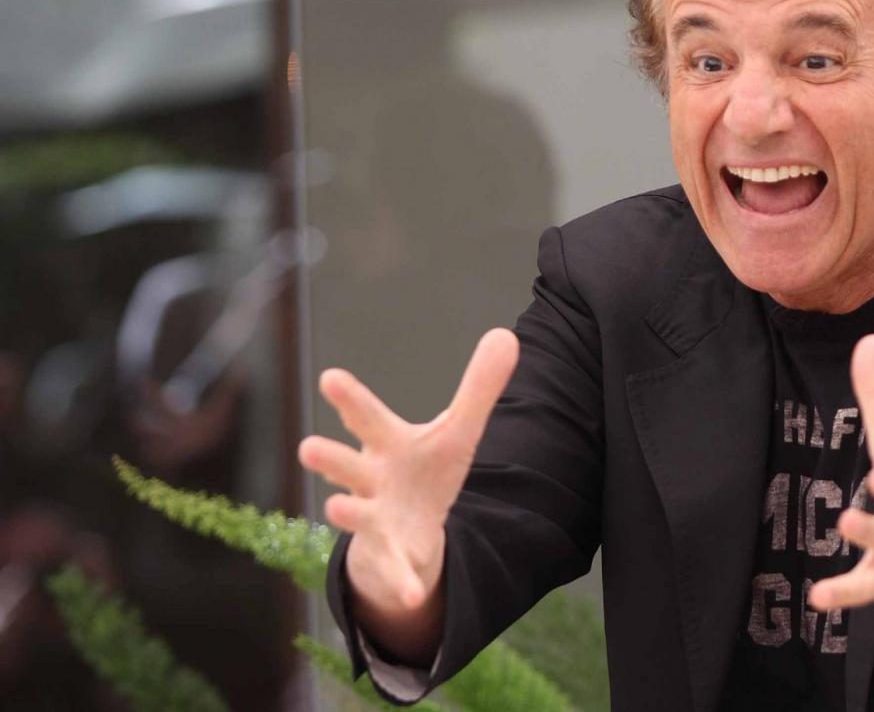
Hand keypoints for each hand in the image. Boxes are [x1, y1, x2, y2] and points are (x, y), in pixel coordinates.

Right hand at [298, 328, 518, 621]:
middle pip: (347, 466)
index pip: (368, 418)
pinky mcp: (391, 559)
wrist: (406, 530)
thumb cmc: (424, 472)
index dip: (350, 399)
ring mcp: (375, 521)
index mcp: (388, 446)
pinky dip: (403, 583)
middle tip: (308, 448)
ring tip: (336, 509)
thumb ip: (479, 388)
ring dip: (347, 513)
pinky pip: (395, 573)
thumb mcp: (456, 431)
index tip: (330, 378)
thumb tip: (507, 334)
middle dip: (329, 457)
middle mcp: (371, 481)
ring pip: (356, 516)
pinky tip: (414, 596)